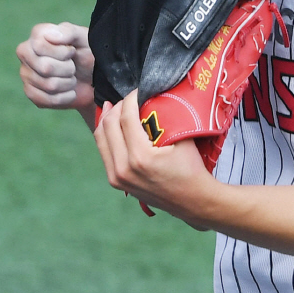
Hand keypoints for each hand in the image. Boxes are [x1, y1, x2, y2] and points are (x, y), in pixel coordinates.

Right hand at [17, 22, 94, 116]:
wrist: (93, 78)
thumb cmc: (87, 54)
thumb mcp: (83, 38)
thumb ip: (68, 32)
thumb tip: (50, 37)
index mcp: (37, 35)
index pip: (39, 46)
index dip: (62, 52)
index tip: (72, 51)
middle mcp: (26, 53)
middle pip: (45, 68)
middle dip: (67, 69)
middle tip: (72, 67)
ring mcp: (26, 74)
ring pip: (49, 85)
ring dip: (68, 83)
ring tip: (71, 78)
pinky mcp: (31, 93)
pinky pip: (46, 100)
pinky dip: (64, 97)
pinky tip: (68, 91)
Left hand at [93, 92, 216, 226]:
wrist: (193, 201)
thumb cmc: (191, 169)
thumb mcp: (182, 140)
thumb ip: (166, 118)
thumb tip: (153, 96)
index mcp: (140, 157)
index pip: (126, 118)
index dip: (130, 99)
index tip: (138, 91)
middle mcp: (123, 168)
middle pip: (108, 125)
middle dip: (117, 107)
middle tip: (127, 99)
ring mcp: (116, 177)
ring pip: (100, 138)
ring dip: (107, 119)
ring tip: (114, 107)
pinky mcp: (115, 181)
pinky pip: (104, 151)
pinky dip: (106, 136)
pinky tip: (112, 126)